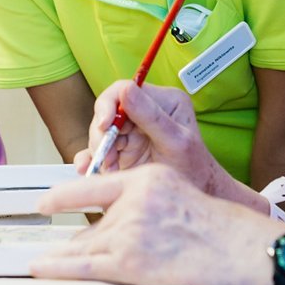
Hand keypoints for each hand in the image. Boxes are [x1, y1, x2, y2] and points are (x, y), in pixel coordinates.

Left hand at [32, 163, 284, 284]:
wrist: (241, 255)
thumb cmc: (223, 235)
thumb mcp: (183, 198)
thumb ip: (149, 206)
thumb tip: (120, 225)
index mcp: (149, 180)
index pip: (95, 186)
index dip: (64, 196)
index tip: (45, 202)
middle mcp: (135, 201)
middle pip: (91, 224)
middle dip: (75, 242)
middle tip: (54, 251)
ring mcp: (130, 230)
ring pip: (85, 246)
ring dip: (63, 258)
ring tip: (42, 263)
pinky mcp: (129, 261)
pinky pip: (83, 265)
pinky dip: (58, 267)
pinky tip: (42, 267)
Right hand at [77, 80, 235, 198]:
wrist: (194, 195)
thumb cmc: (195, 171)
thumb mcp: (175, 142)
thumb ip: (151, 116)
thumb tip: (126, 89)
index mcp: (165, 101)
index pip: (125, 90)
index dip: (108, 105)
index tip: (105, 125)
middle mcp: (146, 112)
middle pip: (108, 112)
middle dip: (103, 135)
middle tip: (107, 156)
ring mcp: (133, 131)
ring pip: (101, 132)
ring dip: (100, 151)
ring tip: (110, 169)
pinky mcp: (123, 149)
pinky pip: (99, 149)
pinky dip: (92, 159)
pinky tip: (90, 169)